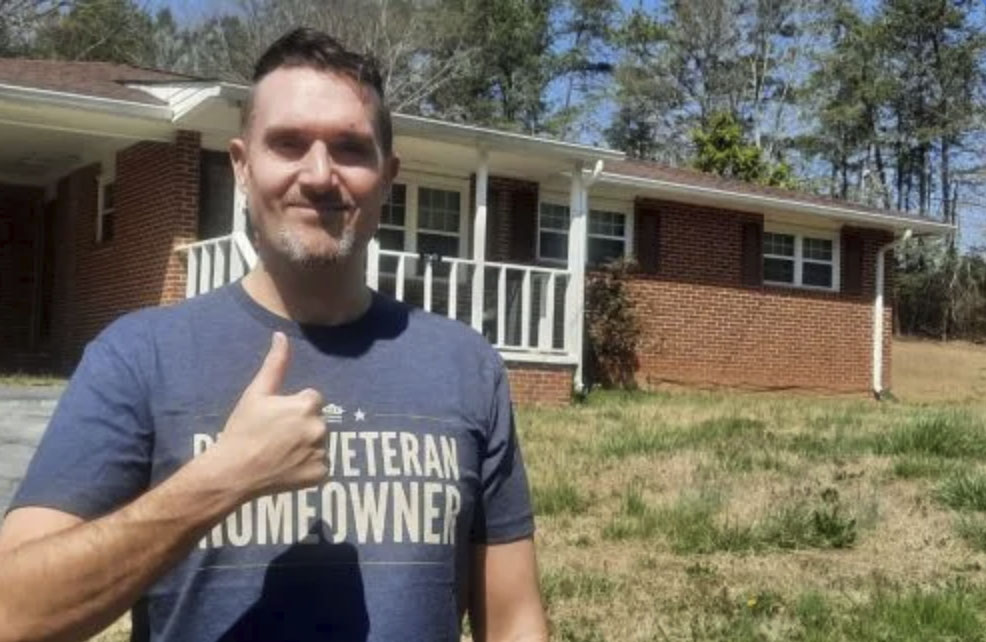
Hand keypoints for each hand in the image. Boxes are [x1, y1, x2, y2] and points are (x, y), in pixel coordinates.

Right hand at [211, 331, 326, 497]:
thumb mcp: (256, 393)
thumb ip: (275, 364)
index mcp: (307, 404)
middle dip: (302, 426)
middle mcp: (320, 427)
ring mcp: (321, 452)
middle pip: (317, 421)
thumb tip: (281, 335)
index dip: (293, 408)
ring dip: (306, 446)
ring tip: (280, 453)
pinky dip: (308, 467)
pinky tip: (288, 468)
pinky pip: (320, 466)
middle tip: (276, 437)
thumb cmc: (243, 429)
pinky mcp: (320, 474)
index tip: (275, 418)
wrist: (233, 472)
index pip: (312, 399)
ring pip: (319, 443)